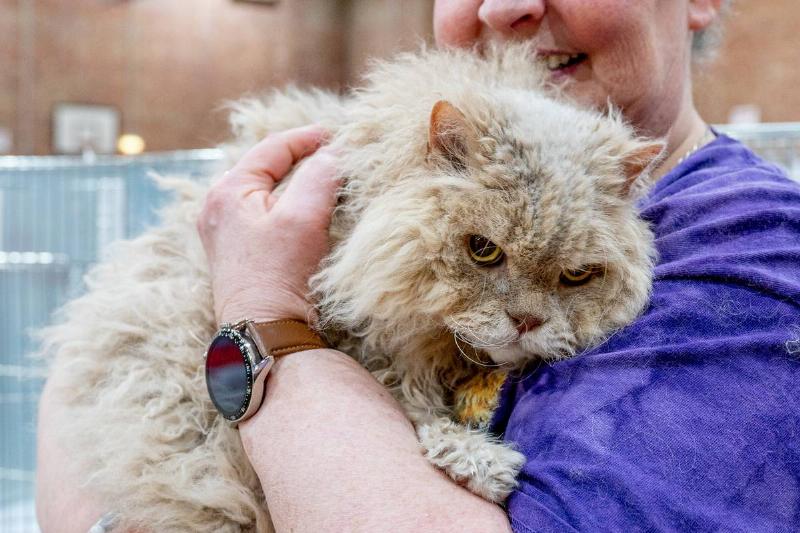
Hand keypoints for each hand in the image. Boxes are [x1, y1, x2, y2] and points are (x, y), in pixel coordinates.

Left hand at [197, 125, 337, 324]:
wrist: (262, 334)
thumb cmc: (278, 276)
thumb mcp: (303, 218)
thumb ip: (320, 175)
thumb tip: (335, 152)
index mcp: (227, 191)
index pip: (272, 147)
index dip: (308, 137)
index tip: (338, 134)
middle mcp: (217, 208)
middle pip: (265, 168)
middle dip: (301, 159)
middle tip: (334, 153)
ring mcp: (223, 234)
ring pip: (265, 193)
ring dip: (295, 184)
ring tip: (325, 180)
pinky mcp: (235, 255)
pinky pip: (263, 216)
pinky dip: (287, 207)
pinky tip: (306, 214)